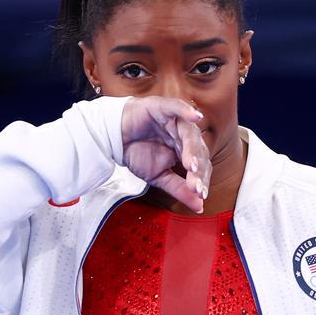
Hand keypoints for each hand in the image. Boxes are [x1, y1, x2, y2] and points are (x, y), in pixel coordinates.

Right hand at [119, 97, 211, 211]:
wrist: (114, 137)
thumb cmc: (138, 152)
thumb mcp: (159, 176)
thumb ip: (180, 189)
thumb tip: (199, 207)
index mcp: (187, 151)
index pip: (201, 166)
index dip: (201, 180)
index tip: (200, 195)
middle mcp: (185, 136)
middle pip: (199, 151)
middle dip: (197, 170)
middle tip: (195, 186)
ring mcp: (176, 120)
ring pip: (190, 134)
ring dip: (192, 149)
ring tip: (191, 165)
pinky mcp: (164, 107)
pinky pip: (177, 107)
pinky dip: (186, 111)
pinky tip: (195, 116)